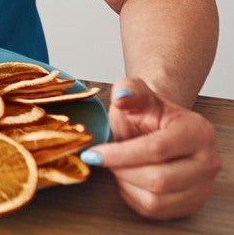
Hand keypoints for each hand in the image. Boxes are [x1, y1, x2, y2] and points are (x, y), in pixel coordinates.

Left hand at [83, 78, 220, 218]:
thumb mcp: (135, 94)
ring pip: (156, 200)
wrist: (160, 126)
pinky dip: (133, 196)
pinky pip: (155, 211)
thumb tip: (121, 96)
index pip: (157, 149)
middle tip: (106, 158)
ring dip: (127, 184)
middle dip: (123, 170)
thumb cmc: (146, 112)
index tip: (93, 154)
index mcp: (197, 131)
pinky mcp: (191, 204)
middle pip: (159, 180)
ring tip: (118, 165)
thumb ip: (127, 90)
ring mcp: (203, 187)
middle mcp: (208, 162)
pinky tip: (128, 177)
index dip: (121, 154)